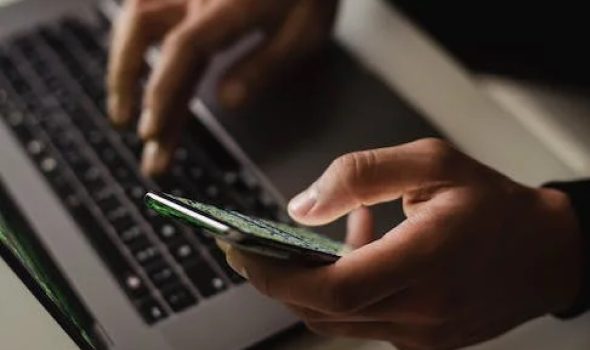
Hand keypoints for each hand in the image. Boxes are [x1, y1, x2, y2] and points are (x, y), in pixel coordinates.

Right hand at [107, 0, 337, 174]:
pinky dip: (133, 38)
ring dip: (122, 60)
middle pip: (143, 30)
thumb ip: (265, 64)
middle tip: (127, 127)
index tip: (151, 132)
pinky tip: (134, 64)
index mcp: (231, 5)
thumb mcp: (303, 31)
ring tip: (122, 101)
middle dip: (128, 82)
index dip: (162, 92)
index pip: (183, 49)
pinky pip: (145, 5)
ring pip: (135, 14)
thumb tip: (226, 99)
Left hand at [222, 139, 582, 348]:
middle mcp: (423, 309)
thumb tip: (302, 207)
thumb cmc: (493, 204)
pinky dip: (346, 292)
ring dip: (315, 283)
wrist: (545, 251)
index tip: (244, 255)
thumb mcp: (429, 162)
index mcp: (425, 260)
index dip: (278, 278)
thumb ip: (359, 175)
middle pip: (324, 311)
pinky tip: (362, 254)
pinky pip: (364, 321)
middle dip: (279, 282)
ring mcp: (423, 333)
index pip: (333, 289)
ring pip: (339, 321)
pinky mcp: (423, 340)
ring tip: (330, 238)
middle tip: (256, 250)